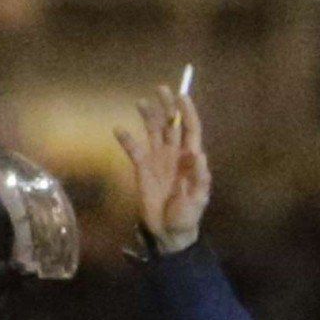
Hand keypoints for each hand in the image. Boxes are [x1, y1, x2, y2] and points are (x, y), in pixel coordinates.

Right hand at [115, 84, 211, 252]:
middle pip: (171, 124)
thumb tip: (199, 154)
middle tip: (161, 88)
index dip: (187, 111)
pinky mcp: (142, 169)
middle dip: (167, 106)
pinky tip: (119, 129)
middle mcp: (174, 153)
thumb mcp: (198, 199)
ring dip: (148, 116)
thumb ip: (200, 178)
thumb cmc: (188, 215)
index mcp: (191, 158)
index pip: (191, 128)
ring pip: (153, 132)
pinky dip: (127, 139)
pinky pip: (134, 150)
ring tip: (141, 102)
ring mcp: (157, 159)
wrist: (168, 232)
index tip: (182, 95)